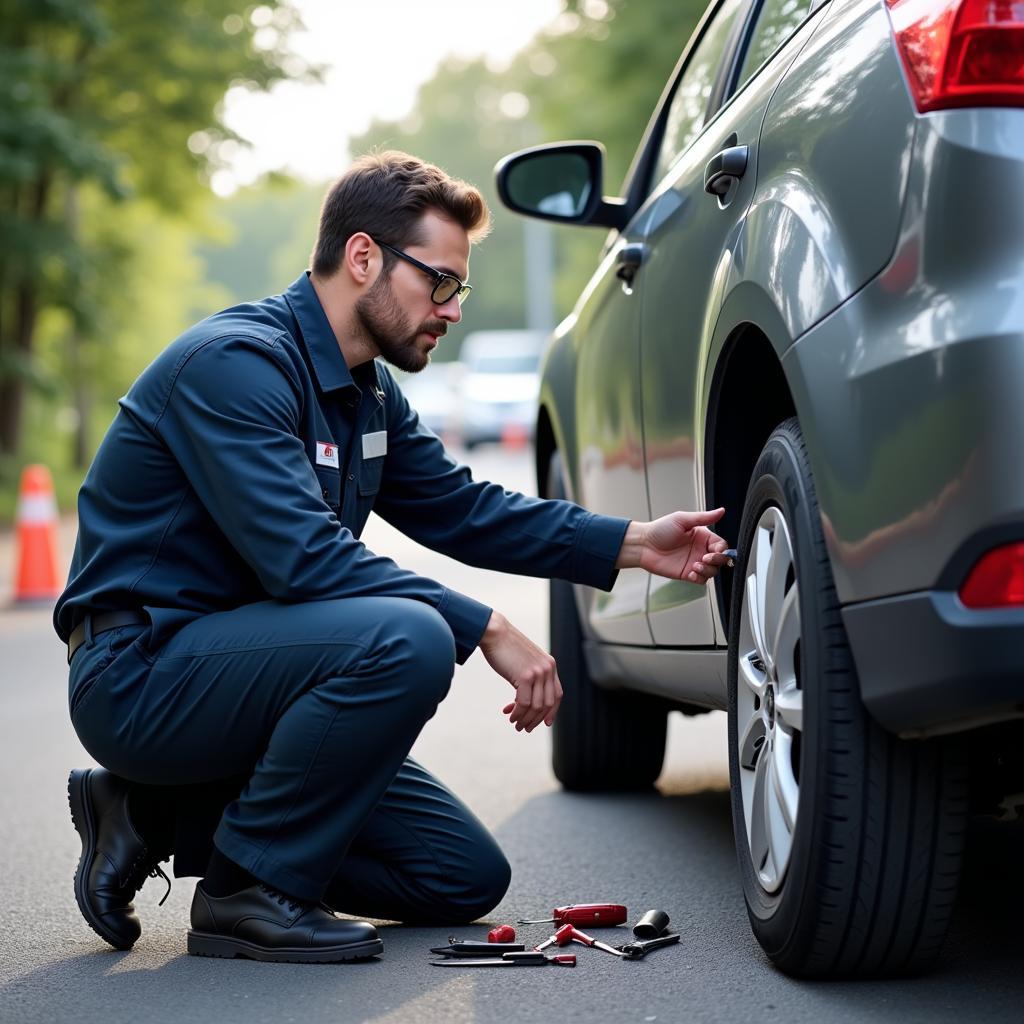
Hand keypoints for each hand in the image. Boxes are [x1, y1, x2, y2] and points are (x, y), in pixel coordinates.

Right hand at [479, 612, 561, 731]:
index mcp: (550, 665)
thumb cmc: (505, 647)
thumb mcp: (525, 661)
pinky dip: (518, 713)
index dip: (552, 711)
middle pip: (548, 703)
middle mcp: (548, 669)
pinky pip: (524, 703)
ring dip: (526, 719)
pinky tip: (511, 716)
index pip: (557, 694)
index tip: (545, 723)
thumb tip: (527, 700)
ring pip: (536, 706)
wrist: (495, 632)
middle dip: (536, 719)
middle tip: (525, 728)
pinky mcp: (525, 676)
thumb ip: (531, 676)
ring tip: (515, 724)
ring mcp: (538, 672)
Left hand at [616, 508, 729, 582]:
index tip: (713, 550)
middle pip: (721, 560)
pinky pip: (701, 580)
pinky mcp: (687, 574)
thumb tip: (722, 510)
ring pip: (713, 571)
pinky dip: (700, 578)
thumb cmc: (660, 530)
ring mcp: (694, 563)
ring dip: (708, 570)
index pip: (721, 545)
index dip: (721, 550)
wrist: (643, 545)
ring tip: (695, 566)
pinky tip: (691, 573)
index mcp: (703, 537)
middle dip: (717, 560)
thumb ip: (703, 517)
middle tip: (705, 558)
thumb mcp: (682, 520)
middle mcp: (701, 550)